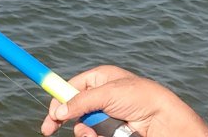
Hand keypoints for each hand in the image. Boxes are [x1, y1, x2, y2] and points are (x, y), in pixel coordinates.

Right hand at [40, 65, 207, 136]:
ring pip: (81, 124)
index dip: (59, 97)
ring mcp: (104, 112)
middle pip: (71, 107)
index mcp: (101, 78)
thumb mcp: (108, 94)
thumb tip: (59, 111)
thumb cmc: (139, 97)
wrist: (158, 118)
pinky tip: (103, 134)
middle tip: (49, 130)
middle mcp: (101, 94)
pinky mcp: (108, 128)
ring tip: (96, 129)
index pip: (72, 85)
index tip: (49, 111)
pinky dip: (93, 136)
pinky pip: (91, 134)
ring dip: (84, 129)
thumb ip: (82, 101)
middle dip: (63, 118)